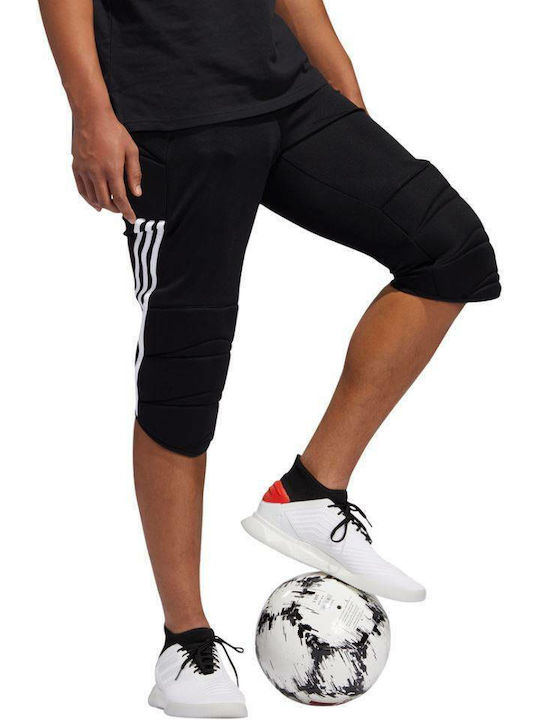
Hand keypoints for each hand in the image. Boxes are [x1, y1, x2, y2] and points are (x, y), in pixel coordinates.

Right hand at [72, 108, 140, 222]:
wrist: (91, 116)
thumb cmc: (113, 130)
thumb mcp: (131, 150)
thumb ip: (134, 173)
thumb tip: (136, 193)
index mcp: (112, 169)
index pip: (121, 198)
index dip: (127, 211)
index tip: (131, 218)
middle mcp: (97, 173)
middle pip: (105, 201)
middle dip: (115, 209)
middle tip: (122, 210)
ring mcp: (85, 170)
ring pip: (92, 197)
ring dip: (102, 205)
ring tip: (109, 206)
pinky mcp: (76, 166)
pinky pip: (81, 188)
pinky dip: (88, 198)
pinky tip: (94, 201)